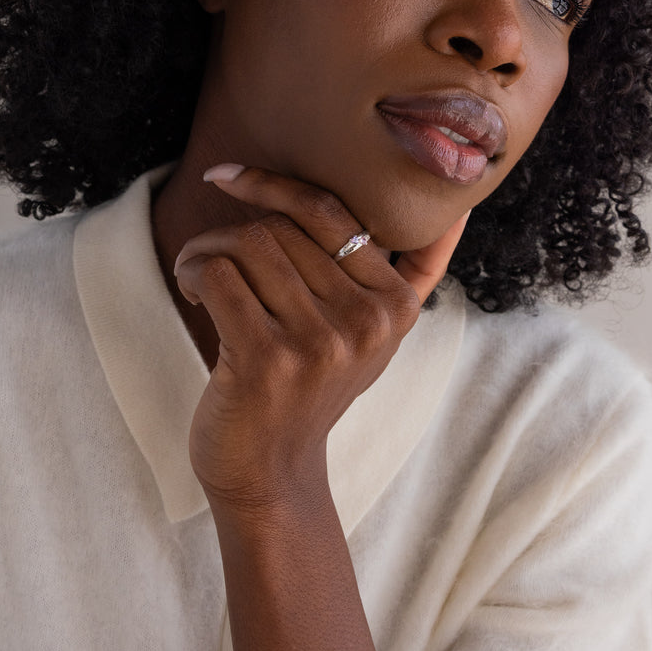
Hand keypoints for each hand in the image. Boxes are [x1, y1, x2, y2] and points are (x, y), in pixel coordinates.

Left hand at [174, 164, 469, 511]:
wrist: (273, 474)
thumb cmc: (314, 387)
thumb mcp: (377, 333)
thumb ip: (415, 272)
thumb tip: (459, 209)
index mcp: (395, 305)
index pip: (331, 210)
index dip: (274, 183)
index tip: (228, 176)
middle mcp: (365, 321)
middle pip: (282, 226)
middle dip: (230, 231)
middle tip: (209, 257)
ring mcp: (318, 343)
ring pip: (248, 244)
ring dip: (205, 249)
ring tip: (198, 273)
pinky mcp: (267, 360)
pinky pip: (218, 274)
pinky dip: (192, 270)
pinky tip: (193, 292)